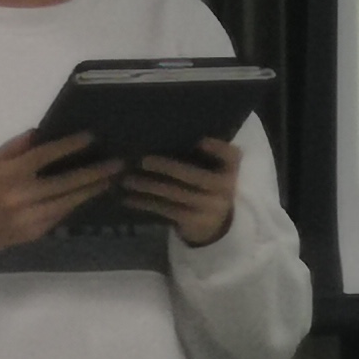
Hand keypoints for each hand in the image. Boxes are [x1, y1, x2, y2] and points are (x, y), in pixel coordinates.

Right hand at [0, 129, 123, 249]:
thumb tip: (44, 132)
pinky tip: (90, 195)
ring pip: (68, 202)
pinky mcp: (34, 233)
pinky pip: (61, 216)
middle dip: (94, 173)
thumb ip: (17, 146)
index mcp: (11, 174)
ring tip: (112, 179)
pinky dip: (76, 204)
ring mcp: (29, 217)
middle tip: (117, 163)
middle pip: (65, 183)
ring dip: (92, 190)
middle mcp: (22, 196)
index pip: (46, 156)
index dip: (70, 146)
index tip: (91, 137)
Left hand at [124, 136, 242, 248]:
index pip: (231, 155)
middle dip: (167, 167)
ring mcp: (207, 207)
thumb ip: (204, 154)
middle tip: (143, 160)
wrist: (216, 224)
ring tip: (128, 180)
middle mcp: (223, 188)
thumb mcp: (215, 169)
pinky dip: (146, 203)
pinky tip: (129, 199)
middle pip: (193, 176)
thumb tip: (170, 134)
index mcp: (230, 169)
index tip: (200, 140)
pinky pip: (165, 210)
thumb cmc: (209, 185)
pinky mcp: (191, 221)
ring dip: (149, 186)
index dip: (217, 148)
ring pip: (174, 194)